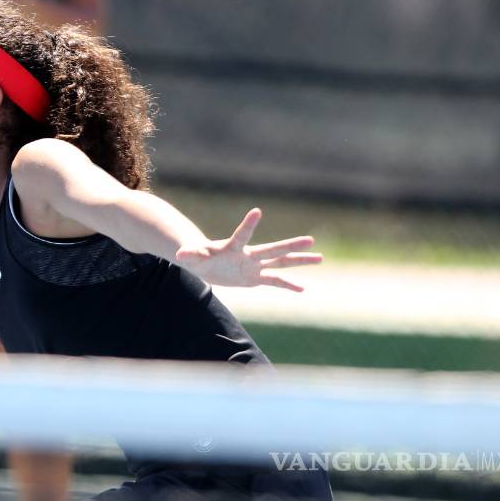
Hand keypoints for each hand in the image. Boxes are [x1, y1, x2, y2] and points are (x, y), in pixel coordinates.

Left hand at [174, 209, 321, 290]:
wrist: (206, 264)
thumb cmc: (197, 257)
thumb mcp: (192, 257)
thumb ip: (190, 254)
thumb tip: (179, 254)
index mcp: (233, 247)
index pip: (242, 235)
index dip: (248, 224)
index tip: (257, 211)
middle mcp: (248, 254)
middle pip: (272, 249)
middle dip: (291, 245)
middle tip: (311, 239)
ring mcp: (254, 265)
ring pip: (280, 263)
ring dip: (299, 261)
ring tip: (320, 257)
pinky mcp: (255, 277)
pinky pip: (275, 282)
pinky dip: (288, 285)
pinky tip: (303, 289)